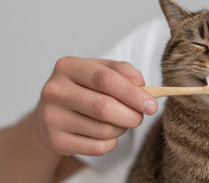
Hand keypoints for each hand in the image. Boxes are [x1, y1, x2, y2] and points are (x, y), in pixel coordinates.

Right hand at [34, 57, 156, 155]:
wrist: (55, 112)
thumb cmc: (86, 88)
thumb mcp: (103, 71)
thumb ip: (123, 72)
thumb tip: (140, 84)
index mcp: (68, 67)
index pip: (105, 79)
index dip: (132, 93)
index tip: (151, 105)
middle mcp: (54, 91)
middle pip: (104, 107)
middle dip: (131, 115)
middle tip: (140, 116)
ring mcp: (51, 117)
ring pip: (103, 130)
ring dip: (122, 128)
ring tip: (121, 121)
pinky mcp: (55, 140)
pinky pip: (97, 147)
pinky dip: (111, 143)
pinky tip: (106, 133)